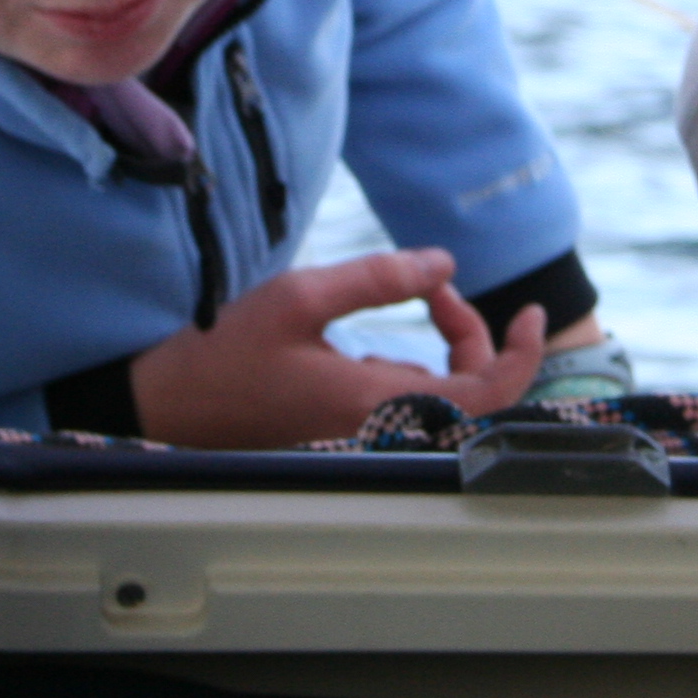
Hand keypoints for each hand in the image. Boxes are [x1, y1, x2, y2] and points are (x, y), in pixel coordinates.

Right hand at [127, 248, 549, 448]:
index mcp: (380, 404)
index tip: (529, 310)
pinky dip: (408, 365)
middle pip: (470, 395)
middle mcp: (380, 430)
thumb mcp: (301, 297)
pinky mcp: (346, 432)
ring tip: (416, 294)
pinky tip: (372, 336)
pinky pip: (404, 402)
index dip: (522, 354)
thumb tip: (444, 262)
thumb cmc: (225, 353)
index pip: (489, 396)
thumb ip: (377, 278)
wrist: (168, 405)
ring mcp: (364, 435)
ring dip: (441, 347)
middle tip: (436, 287)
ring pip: (437, 396)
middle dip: (473, 335)